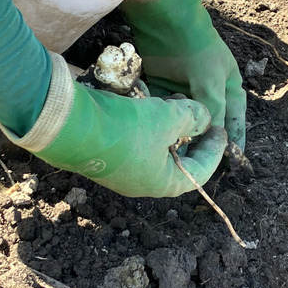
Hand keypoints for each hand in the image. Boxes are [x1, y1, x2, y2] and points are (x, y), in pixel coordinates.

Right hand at [1, 54, 227, 197]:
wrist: (68, 124)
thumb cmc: (125, 128)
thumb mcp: (167, 118)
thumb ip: (192, 117)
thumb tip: (205, 118)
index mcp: (162, 182)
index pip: (200, 171)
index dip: (215, 150)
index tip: (220, 129)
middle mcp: (143, 181)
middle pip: (178, 161)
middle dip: (191, 136)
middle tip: (199, 115)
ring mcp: (123, 170)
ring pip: (157, 148)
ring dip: (170, 127)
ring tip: (176, 104)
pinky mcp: (108, 154)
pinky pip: (138, 141)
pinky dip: (150, 125)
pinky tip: (150, 105)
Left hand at [121, 0, 246, 149]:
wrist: (167, 22)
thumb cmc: (198, 50)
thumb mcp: (211, 82)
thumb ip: (213, 111)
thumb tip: (213, 139)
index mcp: (229, 91)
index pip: (235, 123)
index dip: (234, 142)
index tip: (232, 163)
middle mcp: (209, 94)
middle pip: (209, 126)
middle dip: (203, 143)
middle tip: (198, 164)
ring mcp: (186, 92)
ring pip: (186, 120)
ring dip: (181, 134)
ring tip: (176, 154)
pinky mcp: (164, 89)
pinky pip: (165, 111)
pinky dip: (163, 120)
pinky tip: (158, 132)